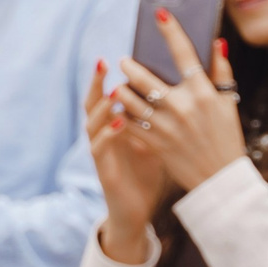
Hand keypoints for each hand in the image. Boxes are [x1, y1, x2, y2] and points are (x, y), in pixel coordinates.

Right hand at [86, 61, 166, 262]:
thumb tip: (176, 88)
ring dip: (102, 106)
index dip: (104, 77)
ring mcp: (101, 153)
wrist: (137, 211)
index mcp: (113, 126)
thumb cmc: (146, 174)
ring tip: (115, 90)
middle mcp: (102, 136)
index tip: (112, 55)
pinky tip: (120, 123)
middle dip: (96, 83)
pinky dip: (108, 134)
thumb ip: (157, 116)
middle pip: (92, 103)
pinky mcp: (104, 170)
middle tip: (104, 62)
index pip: (105, 96)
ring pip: (91, 124)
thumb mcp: (153, 140)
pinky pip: (100, 148)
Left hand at [112, 22, 247, 192]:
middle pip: (146, 78)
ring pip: (131, 100)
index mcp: (203, 93)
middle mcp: (183, 107)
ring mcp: (167, 127)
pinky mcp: (155, 143)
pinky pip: (129, 123)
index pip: (185, 53)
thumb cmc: (226, 137)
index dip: (171, 31)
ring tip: (120, 85)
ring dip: (122, 90)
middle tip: (125, 61)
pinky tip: (120, 108)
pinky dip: (122, 114)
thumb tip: (216, 43)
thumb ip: (221, 73)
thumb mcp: (228, 104)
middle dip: (130, 66)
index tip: (159, 13)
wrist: (220, 179)